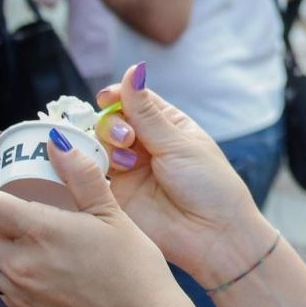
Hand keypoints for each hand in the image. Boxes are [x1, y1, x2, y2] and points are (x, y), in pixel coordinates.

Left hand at [0, 135, 200, 306]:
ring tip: (29, 234)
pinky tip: (43, 264)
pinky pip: (4, 288)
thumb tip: (56, 141)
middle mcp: (22, 265)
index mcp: (41, 233)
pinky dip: (12, 271)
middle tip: (15, 204)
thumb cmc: (136, 267)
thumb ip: (81, 175)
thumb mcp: (113, 214)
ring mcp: (23, 294)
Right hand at [95, 64, 270, 282]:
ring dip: (106, 144)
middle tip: (128, 139)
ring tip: (126, 159)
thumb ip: (148, 113)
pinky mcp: (115, 194)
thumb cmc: (209, 186)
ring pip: (100, 144)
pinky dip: (91, 166)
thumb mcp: (179, 145)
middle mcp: (145, 145)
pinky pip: (92, 173)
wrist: (214, 237)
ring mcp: (129, 170)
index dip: (118, 95)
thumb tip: (134, 69)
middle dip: (114, 124)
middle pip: (113, 120)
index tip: (107, 97)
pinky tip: (100, 168)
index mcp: (168, 126)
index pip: (134, 100)